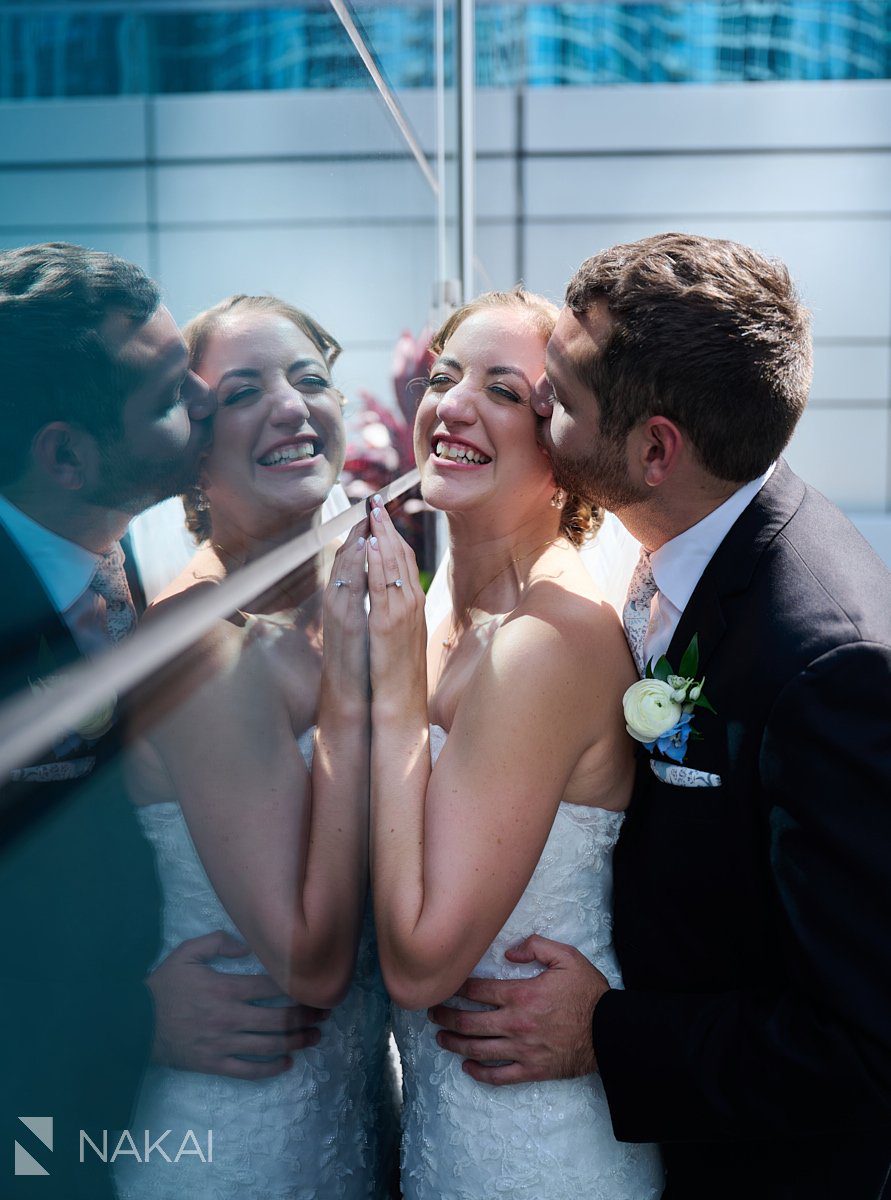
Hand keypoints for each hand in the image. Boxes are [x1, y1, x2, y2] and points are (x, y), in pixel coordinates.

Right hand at [147, 931, 329, 1079]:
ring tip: (316, 1037)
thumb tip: (248, 947)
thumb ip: (219, 942)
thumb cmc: (163, 986)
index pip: (271, 987)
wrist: (132, 1024)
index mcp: (226, 988)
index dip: (297, 987)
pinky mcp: (213, 1063)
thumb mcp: (187, 952)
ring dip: (297, 1041)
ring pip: (269, 1044)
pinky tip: (287, 1063)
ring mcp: (222, 1043)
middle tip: (326, 1013)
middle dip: (306, 1016)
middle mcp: (229, 1017)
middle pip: (278, 1018)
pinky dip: (270, 1069)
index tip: (314, 986)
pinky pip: (247, 1070)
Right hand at [321, 517, 369, 712]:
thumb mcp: (362, 623)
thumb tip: (373, 580)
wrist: (350, 693)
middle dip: (360, 528)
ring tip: (368, 515)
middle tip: (372, 501)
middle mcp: (338, 600)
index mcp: (344, 599)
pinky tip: (365, 547)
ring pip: (346, 566)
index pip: (352, 558)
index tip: (372, 510)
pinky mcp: (345, 621)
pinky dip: (356, 564)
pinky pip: (351, 586)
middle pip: (347, 556)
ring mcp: (340, 610)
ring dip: (357, 539)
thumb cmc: (358, 660)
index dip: (362, 533)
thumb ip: (364, 600)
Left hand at [366, 496, 426, 706]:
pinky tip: (373, 544)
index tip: (382, 512)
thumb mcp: (400, 633)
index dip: (393, 533)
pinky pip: (384, 586)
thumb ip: (396, 610)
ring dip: (384, 535)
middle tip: (376, 500)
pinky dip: (379, 563)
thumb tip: (389, 593)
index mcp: (414, 602)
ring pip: (395, 565)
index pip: (405, 558)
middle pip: (402, 555)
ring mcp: (403, 611)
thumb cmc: (398, 670)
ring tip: (374, 511)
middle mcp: (412, 602)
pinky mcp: (388, 622)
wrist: (403, 699)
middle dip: (388, 526)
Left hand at [428, 934, 609, 1084]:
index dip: (456, 987)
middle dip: (445, 1016)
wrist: (611, 1032)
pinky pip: (499, 1076)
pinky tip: (467, 1067)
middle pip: (469, 1021)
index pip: (477, 990)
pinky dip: (479, 1073)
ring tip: (440, 1037)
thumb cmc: (588, 993)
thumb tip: (510, 951)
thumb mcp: (567, 957)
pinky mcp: (531, 1069)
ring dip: (454, 1043)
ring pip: (478, 1049)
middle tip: (432, 1012)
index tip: (444, 985)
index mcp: (521, 994)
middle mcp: (515, 1023)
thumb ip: (536, 946)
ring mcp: (521, 1049)